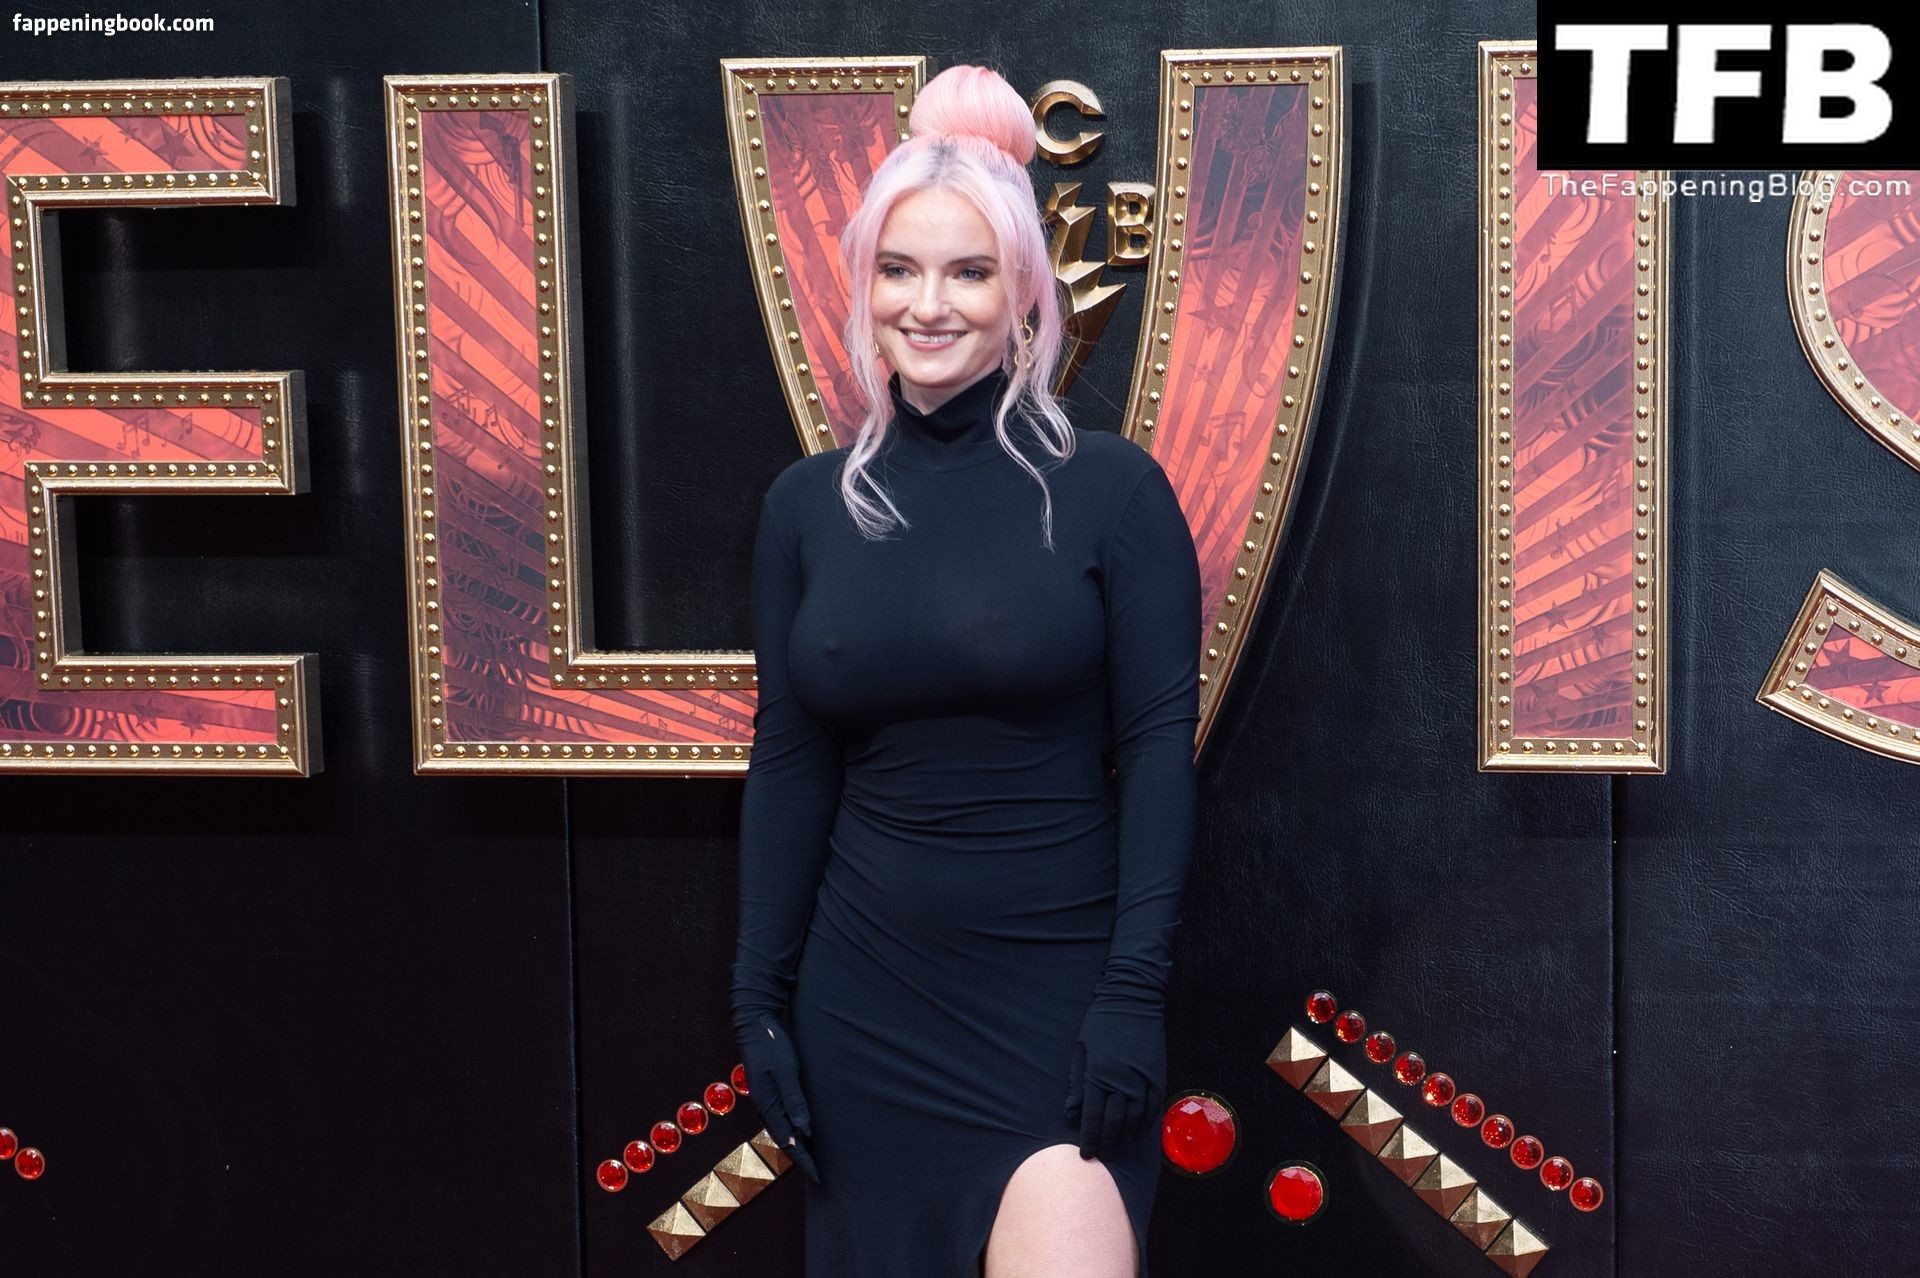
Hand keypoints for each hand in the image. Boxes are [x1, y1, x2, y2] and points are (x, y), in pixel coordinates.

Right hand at [737, 1015, 821, 1183]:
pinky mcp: (769, 1088)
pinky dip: (791, 1128)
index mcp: (769, 1104)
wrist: (754, 1022)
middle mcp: (765, 1104)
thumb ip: (794, 1100)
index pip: (789, 1141)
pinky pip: (780, 1116)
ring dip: (796, 1144)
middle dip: (800, 1158)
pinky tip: (799, 1128)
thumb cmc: (772, 1044)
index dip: (804, 1159)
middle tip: (818, 1173)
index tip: (818, 1176)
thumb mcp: (786, 1070)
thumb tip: (804, 1132)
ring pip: (782, 1129)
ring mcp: (765, 1097)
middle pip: (784, 1139)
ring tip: (810, 1157)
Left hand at [1063, 996, 1165, 1160]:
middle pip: (1113, 1122)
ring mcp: (1141, 1080)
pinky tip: (1138, 1133)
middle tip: (1100, 1155)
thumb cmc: (1100, 1023)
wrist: (1132, 999)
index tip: (1085, 1154)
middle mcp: (1121, 1082)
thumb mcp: (1080, 1049)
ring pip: (1134, 1119)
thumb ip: (1076, 1083)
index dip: (1089, 1138)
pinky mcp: (1157, 1075)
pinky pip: (1153, 1107)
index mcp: (1098, 1075)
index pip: (1092, 1116)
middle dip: (1105, 1142)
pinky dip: (1146, 1124)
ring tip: (1117, 1147)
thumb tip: (1071, 1113)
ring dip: (1125, 1137)